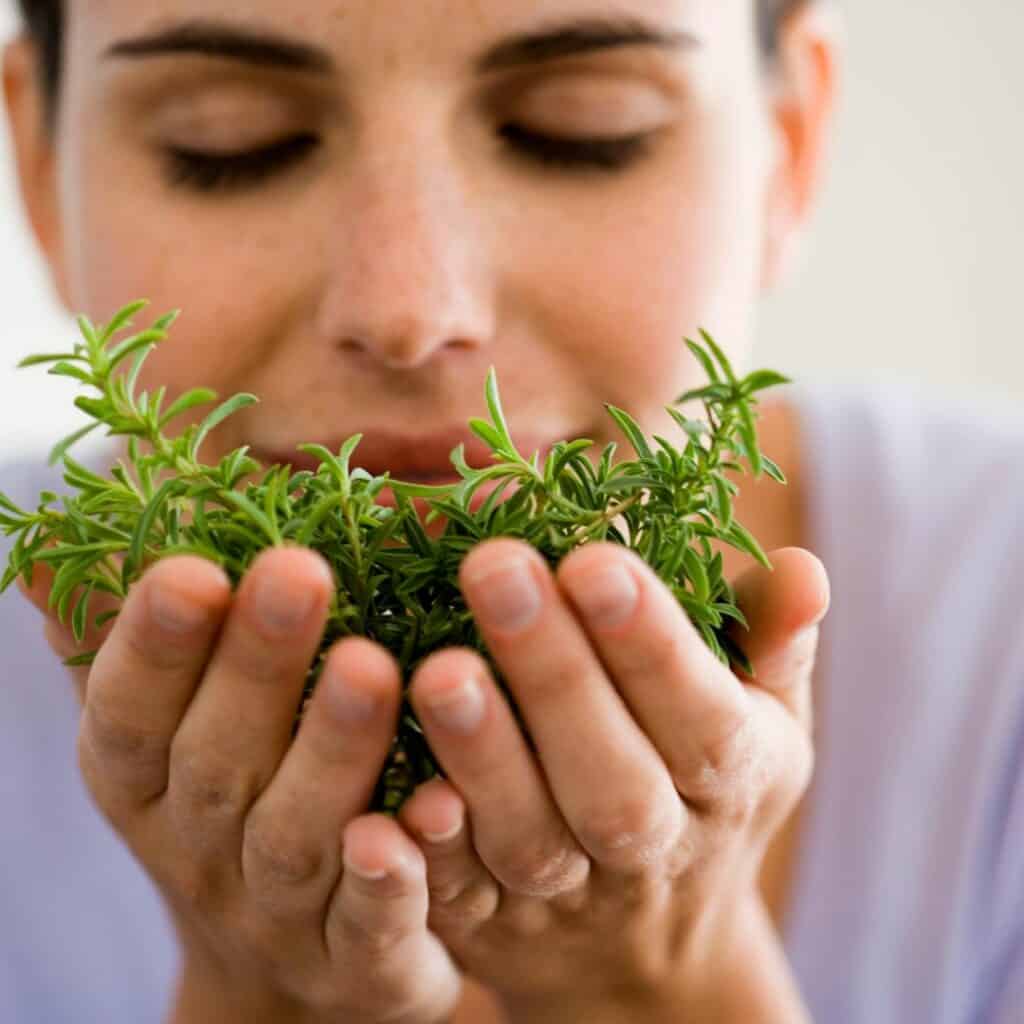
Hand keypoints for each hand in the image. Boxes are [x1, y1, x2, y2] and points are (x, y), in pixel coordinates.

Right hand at [19, 547, 460, 1023]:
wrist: (284, 969)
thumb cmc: (231, 804)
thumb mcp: (169, 729)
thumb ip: (134, 640)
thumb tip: (50, 545)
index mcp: (146, 784)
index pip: (129, 715)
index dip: (153, 645)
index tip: (192, 568)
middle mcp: (201, 852)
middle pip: (219, 763)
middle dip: (256, 667)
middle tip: (298, 571)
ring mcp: (277, 916)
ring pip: (297, 838)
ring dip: (331, 752)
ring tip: (371, 666)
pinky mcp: (357, 965)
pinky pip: (371, 924)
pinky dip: (393, 876)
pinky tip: (432, 806)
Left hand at [391, 538, 828, 1017]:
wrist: (650, 949)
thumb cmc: (702, 787)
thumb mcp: (763, 719)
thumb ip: (772, 641)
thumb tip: (803, 567)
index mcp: (728, 776)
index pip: (698, 711)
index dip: (649, 642)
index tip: (595, 557)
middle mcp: (652, 842)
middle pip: (611, 774)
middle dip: (555, 673)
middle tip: (497, 567)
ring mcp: (569, 893)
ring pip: (529, 836)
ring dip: (484, 757)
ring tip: (439, 666)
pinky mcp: (492, 924)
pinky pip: (459, 900)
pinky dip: (429, 859)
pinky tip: (394, 794)